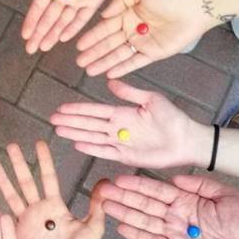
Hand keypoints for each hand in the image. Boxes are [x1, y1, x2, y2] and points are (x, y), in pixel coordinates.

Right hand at [0, 140, 104, 238]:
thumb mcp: (93, 228)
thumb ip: (97, 205)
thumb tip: (106, 181)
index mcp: (56, 207)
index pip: (48, 178)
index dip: (44, 161)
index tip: (38, 143)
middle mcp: (39, 212)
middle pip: (26, 183)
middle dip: (18, 164)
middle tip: (11, 145)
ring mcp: (26, 223)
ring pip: (12, 196)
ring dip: (2, 180)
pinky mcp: (16, 237)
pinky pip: (2, 220)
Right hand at [21, 0, 127, 53]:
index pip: (39, 6)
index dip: (32, 20)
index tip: (24, 34)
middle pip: (49, 18)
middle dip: (39, 33)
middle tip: (30, 49)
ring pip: (63, 21)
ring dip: (53, 34)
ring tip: (44, 48)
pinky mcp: (93, 1)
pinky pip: (83, 17)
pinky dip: (74, 28)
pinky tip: (64, 39)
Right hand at [51, 79, 211, 167]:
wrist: (186, 139)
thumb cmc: (172, 118)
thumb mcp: (151, 99)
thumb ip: (130, 92)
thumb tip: (110, 82)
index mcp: (123, 112)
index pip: (95, 110)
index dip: (78, 109)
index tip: (61, 107)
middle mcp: (118, 128)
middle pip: (89, 124)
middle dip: (70, 121)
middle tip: (52, 119)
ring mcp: (120, 142)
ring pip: (92, 137)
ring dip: (75, 134)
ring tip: (58, 131)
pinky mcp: (126, 156)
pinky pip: (104, 151)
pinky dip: (91, 148)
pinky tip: (77, 144)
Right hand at [76, 0, 203, 77]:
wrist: (193, 7)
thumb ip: (119, 1)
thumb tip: (102, 15)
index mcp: (127, 13)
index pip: (105, 27)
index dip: (92, 37)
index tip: (78, 45)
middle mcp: (132, 29)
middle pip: (109, 44)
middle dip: (94, 53)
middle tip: (79, 62)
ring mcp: (142, 42)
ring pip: (118, 55)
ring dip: (103, 63)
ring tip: (88, 71)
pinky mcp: (153, 53)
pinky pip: (134, 62)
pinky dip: (122, 69)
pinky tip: (109, 74)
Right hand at [101, 174, 238, 238]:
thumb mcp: (225, 194)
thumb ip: (199, 185)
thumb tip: (174, 179)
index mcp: (187, 200)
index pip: (157, 191)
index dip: (138, 185)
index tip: (119, 178)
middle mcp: (177, 216)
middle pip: (145, 205)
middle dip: (124, 197)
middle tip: (103, 190)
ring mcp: (176, 234)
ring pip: (145, 222)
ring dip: (125, 214)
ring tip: (106, 206)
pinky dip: (138, 236)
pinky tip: (121, 228)